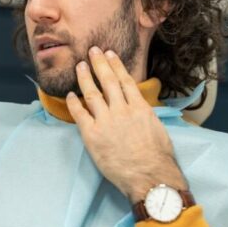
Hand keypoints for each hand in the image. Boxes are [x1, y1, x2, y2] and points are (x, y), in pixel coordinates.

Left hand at [66, 47, 186, 202]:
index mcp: (140, 108)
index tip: (110, 54)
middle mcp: (122, 110)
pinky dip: (74, 103)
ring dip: (85, 78)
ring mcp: (106, 121)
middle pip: (108, 81)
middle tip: (92, 50)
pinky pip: (80, 114)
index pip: (126, 81)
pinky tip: (69, 95)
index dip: (116, 66)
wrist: (150, 176)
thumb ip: (145, 115)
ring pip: (93, 94)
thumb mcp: (157, 129)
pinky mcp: (93, 135)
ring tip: (80, 66)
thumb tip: (139, 110)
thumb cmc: (158, 157)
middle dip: (99, 64)